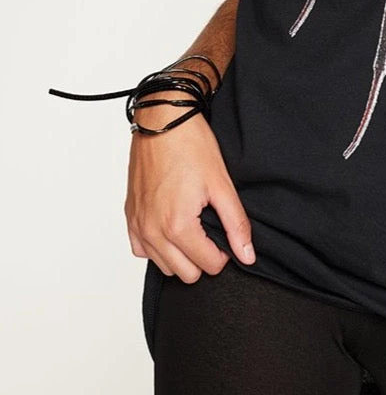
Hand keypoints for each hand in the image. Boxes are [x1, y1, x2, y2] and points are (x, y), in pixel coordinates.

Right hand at [124, 103, 255, 282]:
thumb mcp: (222, 185)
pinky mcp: (130, 216)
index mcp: (177, 225)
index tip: (225, 233)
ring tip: (192, 225)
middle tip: (211, 230)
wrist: (162, 120)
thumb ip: (236, 225)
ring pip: (163, 266)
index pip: (208, 266)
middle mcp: (152, 230)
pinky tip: (171, 226)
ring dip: (180, 254)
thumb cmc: (190, 145)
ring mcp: (138, 224)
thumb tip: (247, 255)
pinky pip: (141, 250)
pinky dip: (157, 246)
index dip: (224, 253)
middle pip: (186, 274)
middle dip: (203, 257)